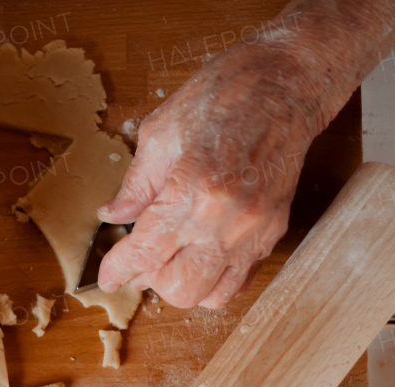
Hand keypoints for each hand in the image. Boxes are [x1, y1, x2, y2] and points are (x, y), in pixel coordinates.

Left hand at [97, 42, 325, 308]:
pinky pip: (240, 280)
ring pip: (210, 295)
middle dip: (151, 278)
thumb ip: (136, 184)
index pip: (144, 254)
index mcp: (192, 190)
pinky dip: (214, 279)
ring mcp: (254, 230)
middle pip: (178, 289)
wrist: (286, 82)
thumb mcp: (160, 133)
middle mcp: (225, 220)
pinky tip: (200, 255)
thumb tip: (113, 215)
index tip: (108, 276)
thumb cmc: (223, 96)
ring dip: (183, 283)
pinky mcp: (273, 231)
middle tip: (141, 257)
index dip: (118, 270)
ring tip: (172, 256)